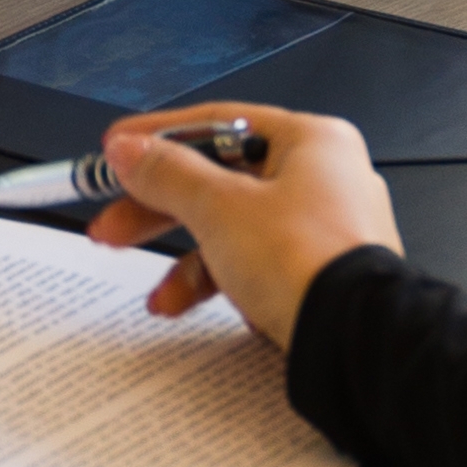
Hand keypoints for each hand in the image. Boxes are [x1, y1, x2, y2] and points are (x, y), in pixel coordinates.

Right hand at [85, 99, 400, 347]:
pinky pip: (255, 266)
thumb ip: (167, 174)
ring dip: (185, 258)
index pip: (220, 125)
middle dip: (160, 208)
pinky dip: (217, 281)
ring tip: (157, 291)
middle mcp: (325, 180)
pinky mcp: (318, 276)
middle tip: (114, 223)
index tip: (118, 150)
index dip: (160, 137)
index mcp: (312, 142)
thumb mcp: (219, 208)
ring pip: (234, 229)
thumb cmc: (308, 264)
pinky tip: (188, 304)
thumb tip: (130, 150)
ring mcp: (325, 231)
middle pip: (221, 180)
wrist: (352, 341)